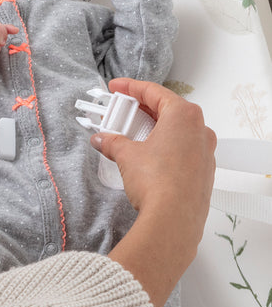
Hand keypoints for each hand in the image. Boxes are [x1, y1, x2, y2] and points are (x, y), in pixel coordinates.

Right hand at [100, 78, 215, 306]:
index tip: (115, 87)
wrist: (174, 219)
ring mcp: (205, 151)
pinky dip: (164, 146)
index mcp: (184, 116)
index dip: (131, 87)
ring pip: (177, 130)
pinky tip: (147, 155)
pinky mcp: (204, 172)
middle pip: (168, 109)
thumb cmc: (156, 179)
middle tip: (121, 109)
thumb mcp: (126, 155)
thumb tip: (101, 140)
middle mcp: (200, 129)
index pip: (155, 92)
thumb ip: (113, 142)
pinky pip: (182, 149)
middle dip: (142, 108)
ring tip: (132, 133)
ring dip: (154, 128)